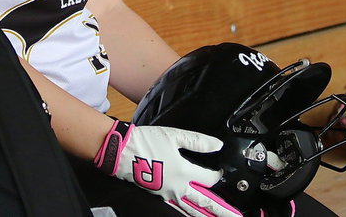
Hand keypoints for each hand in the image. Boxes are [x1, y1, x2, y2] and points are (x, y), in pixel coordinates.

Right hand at [94, 120, 241, 216]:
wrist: (123, 152)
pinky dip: (187, 214)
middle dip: (222, 210)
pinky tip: (191, 215)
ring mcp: (168, 195)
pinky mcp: (159, 197)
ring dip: (206, 215)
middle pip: (205, 202)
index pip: (209, 178)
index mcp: (184, 171)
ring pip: (192, 209)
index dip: (219, 176)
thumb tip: (217, 145)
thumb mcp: (174, 135)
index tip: (222, 174)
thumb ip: (198, 141)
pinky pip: (177, 210)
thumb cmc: (146, 142)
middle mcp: (179, 187)